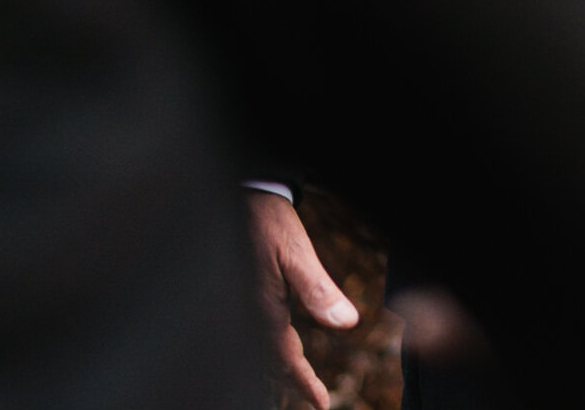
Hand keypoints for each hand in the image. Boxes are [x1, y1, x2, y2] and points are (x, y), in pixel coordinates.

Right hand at [246, 190, 358, 409]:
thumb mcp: (297, 253)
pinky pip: (249, 334)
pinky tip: (273, 348)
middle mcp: (246, 313)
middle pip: (268, 362)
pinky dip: (264, 349)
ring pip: (256, 350)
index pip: (285, 359)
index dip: (304, 384)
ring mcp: (238, 305)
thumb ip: (319, 289)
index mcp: (261, 310)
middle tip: (313, 399)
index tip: (321, 404)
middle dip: (288, 382)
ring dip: (275, 369)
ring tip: (293, 382)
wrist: (240, 196)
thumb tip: (348, 324)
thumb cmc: (269, 222)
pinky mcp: (236, 294)